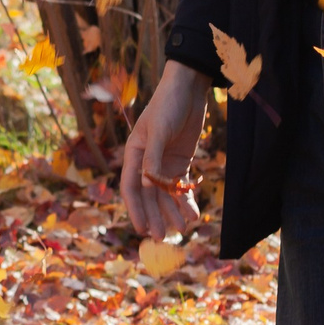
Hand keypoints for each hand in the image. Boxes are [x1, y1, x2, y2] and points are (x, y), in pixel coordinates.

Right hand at [120, 61, 210, 240]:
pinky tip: (193, 213)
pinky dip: (185, 199)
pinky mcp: (180, 161)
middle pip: (149, 195)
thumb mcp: (159, 130)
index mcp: (133, 153)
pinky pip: (181, 185)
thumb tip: (145, 185)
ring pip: (165, 194)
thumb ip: (153, 158)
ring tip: (183, 228)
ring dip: (172, 211)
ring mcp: (164, 162)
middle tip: (163, 236)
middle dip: (155, 215)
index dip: (135, 209)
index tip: (141, 228)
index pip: (130, 187)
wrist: (189, 88)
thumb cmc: (168, 104)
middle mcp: (146, 161)